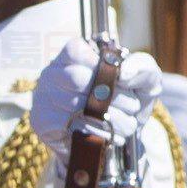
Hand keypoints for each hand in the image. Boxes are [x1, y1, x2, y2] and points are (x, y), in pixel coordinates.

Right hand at [30, 37, 162, 152]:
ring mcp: (43, 96)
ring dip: (111, 117)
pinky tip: (109, 133)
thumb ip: (142, 68)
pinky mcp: (42, 121)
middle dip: (113, 96)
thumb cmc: (128, 101)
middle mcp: (53, 72)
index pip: (77, 50)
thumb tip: (125, 73)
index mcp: (72, 55)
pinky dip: (97, 132)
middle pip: (78, 78)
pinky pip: (70, 125)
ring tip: (126, 123)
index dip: (103, 66)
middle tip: (131, 106)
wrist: (118, 137)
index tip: (123, 81)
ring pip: (77, 105)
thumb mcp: (144, 82)